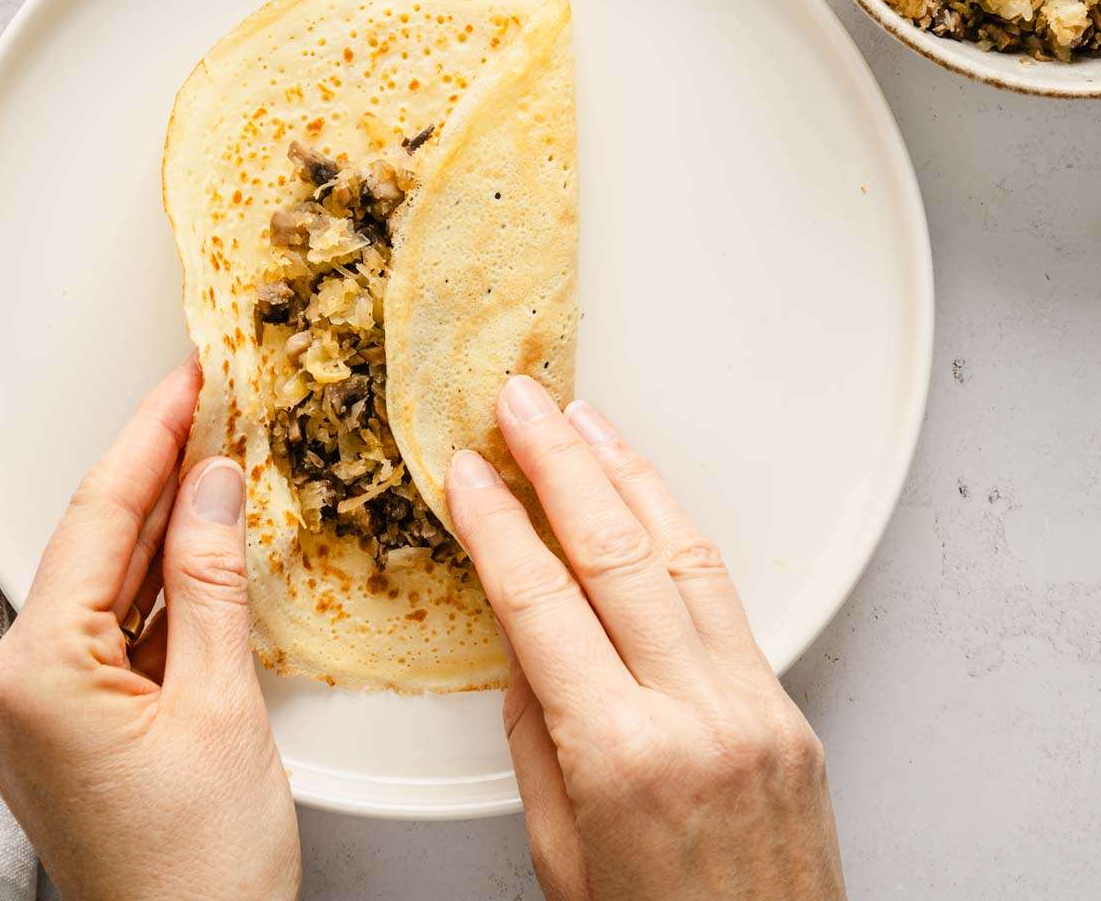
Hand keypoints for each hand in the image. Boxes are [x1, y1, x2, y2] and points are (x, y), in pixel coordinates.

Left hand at [0, 356, 300, 900]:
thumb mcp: (221, 704)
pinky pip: (110, 629)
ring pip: (104, 583)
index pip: (100, 517)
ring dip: (162, 524)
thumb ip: (212, 579)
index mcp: (35, 674)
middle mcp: (13, 688)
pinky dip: (158, 585)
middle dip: (158, 471)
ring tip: (214, 453)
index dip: (151, 437)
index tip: (187, 379)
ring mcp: (34, 712)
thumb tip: (215, 481)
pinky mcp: (64, 730)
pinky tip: (199, 542)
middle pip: (95, 544)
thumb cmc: (200, 874)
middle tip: (210, 400)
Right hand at [446, 378, 845, 900]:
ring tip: (582, 418)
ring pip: (682, 552)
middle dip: (559, 462)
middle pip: (615, 551)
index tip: (464, 474)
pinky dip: (678, 531)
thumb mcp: (559, 851)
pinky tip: (646, 495)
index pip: (540, 604)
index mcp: (623, 758)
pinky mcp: (789, 708)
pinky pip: (724, 596)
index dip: (495, 526)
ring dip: (626, 472)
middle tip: (520, 402)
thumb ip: (536, 732)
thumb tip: (520, 632)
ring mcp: (754, 705)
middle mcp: (697, 716)